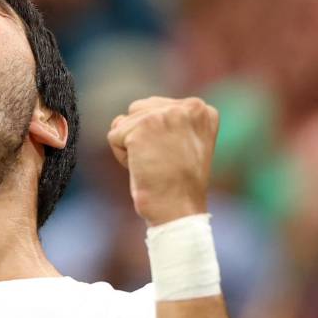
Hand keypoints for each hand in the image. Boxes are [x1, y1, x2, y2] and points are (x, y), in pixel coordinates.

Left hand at [107, 96, 217, 225]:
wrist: (178, 210)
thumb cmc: (178, 185)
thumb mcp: (184, 144)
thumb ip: (168, 122)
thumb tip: (124, 117)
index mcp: (203, 110)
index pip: (159, 108)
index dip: (157, 137)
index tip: (174, 158)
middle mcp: (188, 107)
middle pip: (140, 110)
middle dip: (142, 138)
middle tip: (162, 163)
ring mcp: (165, 115)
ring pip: (126, 122)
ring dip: (131, 145)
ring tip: (153, 165)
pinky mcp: (143, 127)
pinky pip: (114, 136)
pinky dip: (121, 156)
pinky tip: (142, 168)